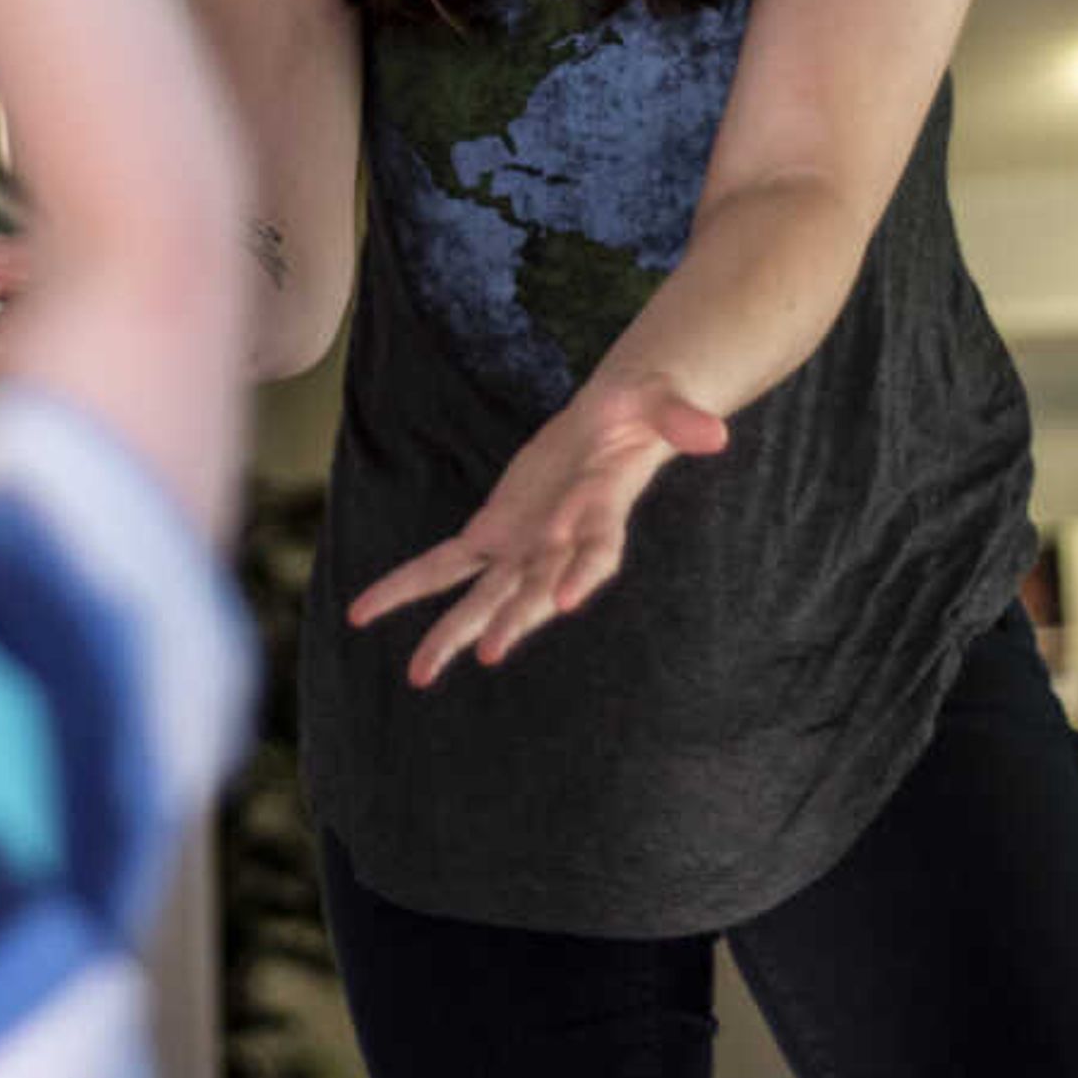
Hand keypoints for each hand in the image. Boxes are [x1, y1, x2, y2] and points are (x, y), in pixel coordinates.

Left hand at [346, 371, 728, 686]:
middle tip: (487, 651)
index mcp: (601, 515)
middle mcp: (560, 546)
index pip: (596, 552)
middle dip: (512, 619)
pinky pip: (444, 565)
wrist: (610, 427)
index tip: (565, 598)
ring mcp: (523, 546)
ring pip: (485, 596)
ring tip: (419, 674)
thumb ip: (678, 418)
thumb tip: (714, 432)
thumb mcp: (657, 402)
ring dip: (453, 632)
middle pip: (536, 588)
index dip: (581, 574)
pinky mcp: (492, 533)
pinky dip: (405, 586)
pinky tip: (364, 611)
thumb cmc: (638, 414)